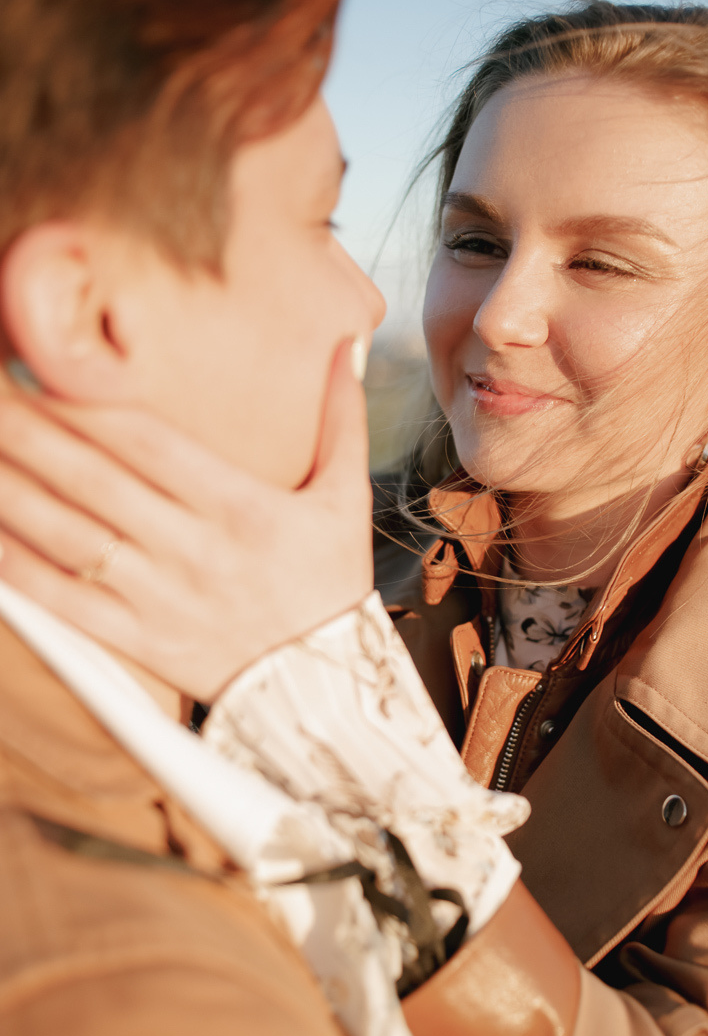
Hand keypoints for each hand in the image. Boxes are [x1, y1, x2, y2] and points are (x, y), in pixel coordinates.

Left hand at [0, 341, 372, 700]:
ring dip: (10, 489)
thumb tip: (346, 346)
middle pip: (93, 479)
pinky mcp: (137, 641)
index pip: (147, 442)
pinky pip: (64, 602)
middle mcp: (192, 549)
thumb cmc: (330, 584)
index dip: (86, 402)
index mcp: (239, 507)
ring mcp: (159, 598)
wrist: (325, 690)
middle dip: (28, 429)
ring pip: (67, 536)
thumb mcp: (345, 498)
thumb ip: (341, 419)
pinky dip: (16, 569)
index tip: (37, 365)